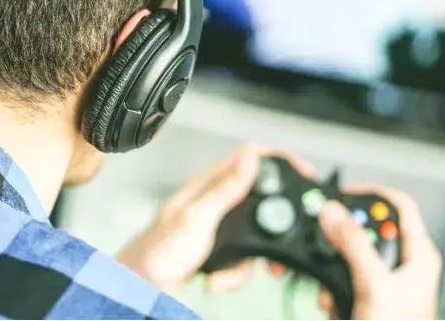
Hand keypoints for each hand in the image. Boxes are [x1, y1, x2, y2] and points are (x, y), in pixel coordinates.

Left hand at [116, 143, 313, 293]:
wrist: (142, 288)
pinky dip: (234, 275)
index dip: (278, 159)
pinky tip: (217, 279)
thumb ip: (225, 189)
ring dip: (249, 261)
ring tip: (232, 271)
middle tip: (284, 237)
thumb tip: (250, 159)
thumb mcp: (196, 217)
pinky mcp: (220, 250)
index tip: (302, 171)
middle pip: (261, 198)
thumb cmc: (157, 250)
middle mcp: (216, 202)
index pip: (250, 157)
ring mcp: (219, 226)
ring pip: (256, 235)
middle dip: (273, 223)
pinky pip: (244, 259)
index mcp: (210, 185)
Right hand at [318, 185, 441, 319]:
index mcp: (417, 255)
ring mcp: (382, 280)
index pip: (398, 206)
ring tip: (330, 280)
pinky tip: (331, 301)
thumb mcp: (373, 284)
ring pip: (349, 253)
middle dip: (342, 238)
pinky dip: (330, 286)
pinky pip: (341, 275)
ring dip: (333, 265)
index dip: (371, 193)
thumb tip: (333, 212)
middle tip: (326, 240)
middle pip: (367, 229)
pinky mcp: (365, 294)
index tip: (342, 194)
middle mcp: (401, 263)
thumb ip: (352, 245)